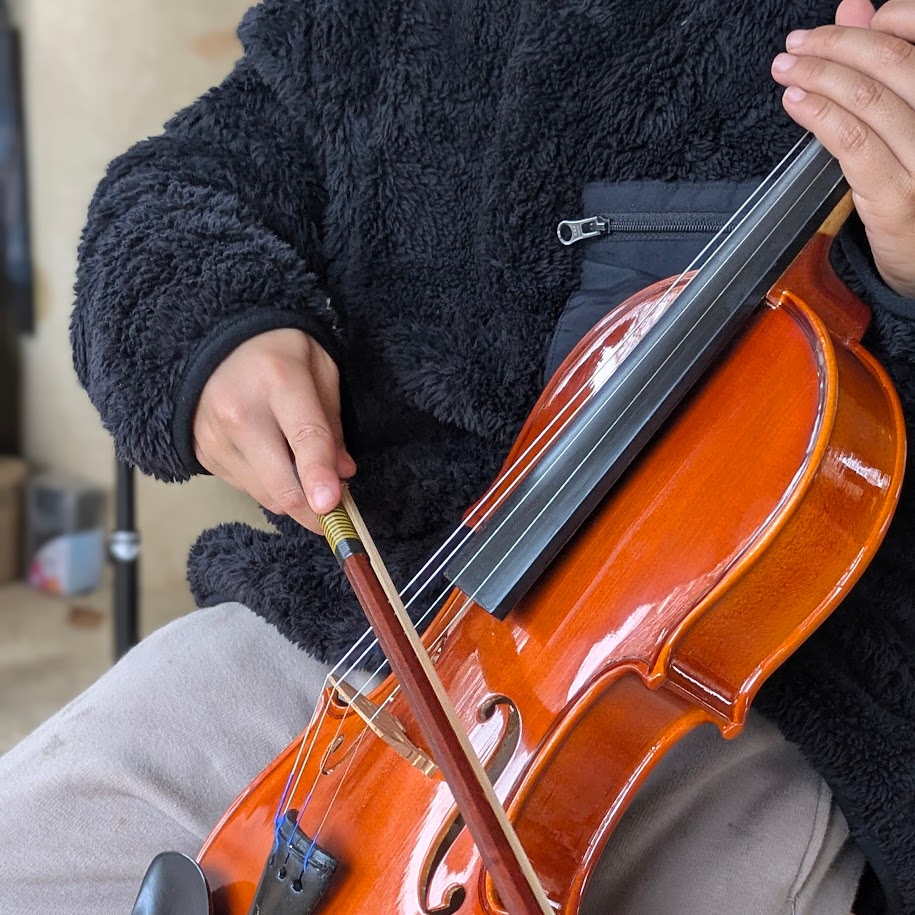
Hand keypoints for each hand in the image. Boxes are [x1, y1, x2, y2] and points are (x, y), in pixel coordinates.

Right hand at [193, 328, 355, 533]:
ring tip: (306, 476)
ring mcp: (215, 436)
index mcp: (277, 379)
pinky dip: (267, 485)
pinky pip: (245, 488)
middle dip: (312, 511)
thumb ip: (332, 421)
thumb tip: (343, 472)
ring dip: (293, 498)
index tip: (331, 504)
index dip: (319, 474)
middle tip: (335, 517)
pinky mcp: (202, 453)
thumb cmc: (277, 352)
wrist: (214, 341)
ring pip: (265, 494)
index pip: (304, 436)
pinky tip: (273, 460)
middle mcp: (239, 411)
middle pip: (280, 482)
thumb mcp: (319, 368)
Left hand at [771, 0, 914, 297]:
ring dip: (817, 75)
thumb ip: (887, 63)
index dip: (881, 21)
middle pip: (890, 61)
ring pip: (868, 98)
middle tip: (797, 44)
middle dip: (835, 45)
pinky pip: (853, 142)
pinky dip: (819, 115)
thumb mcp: (910, 118)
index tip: (847, 23)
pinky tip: (795, 102)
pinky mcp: (898, 196)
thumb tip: (855, 10)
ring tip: (786, 68)